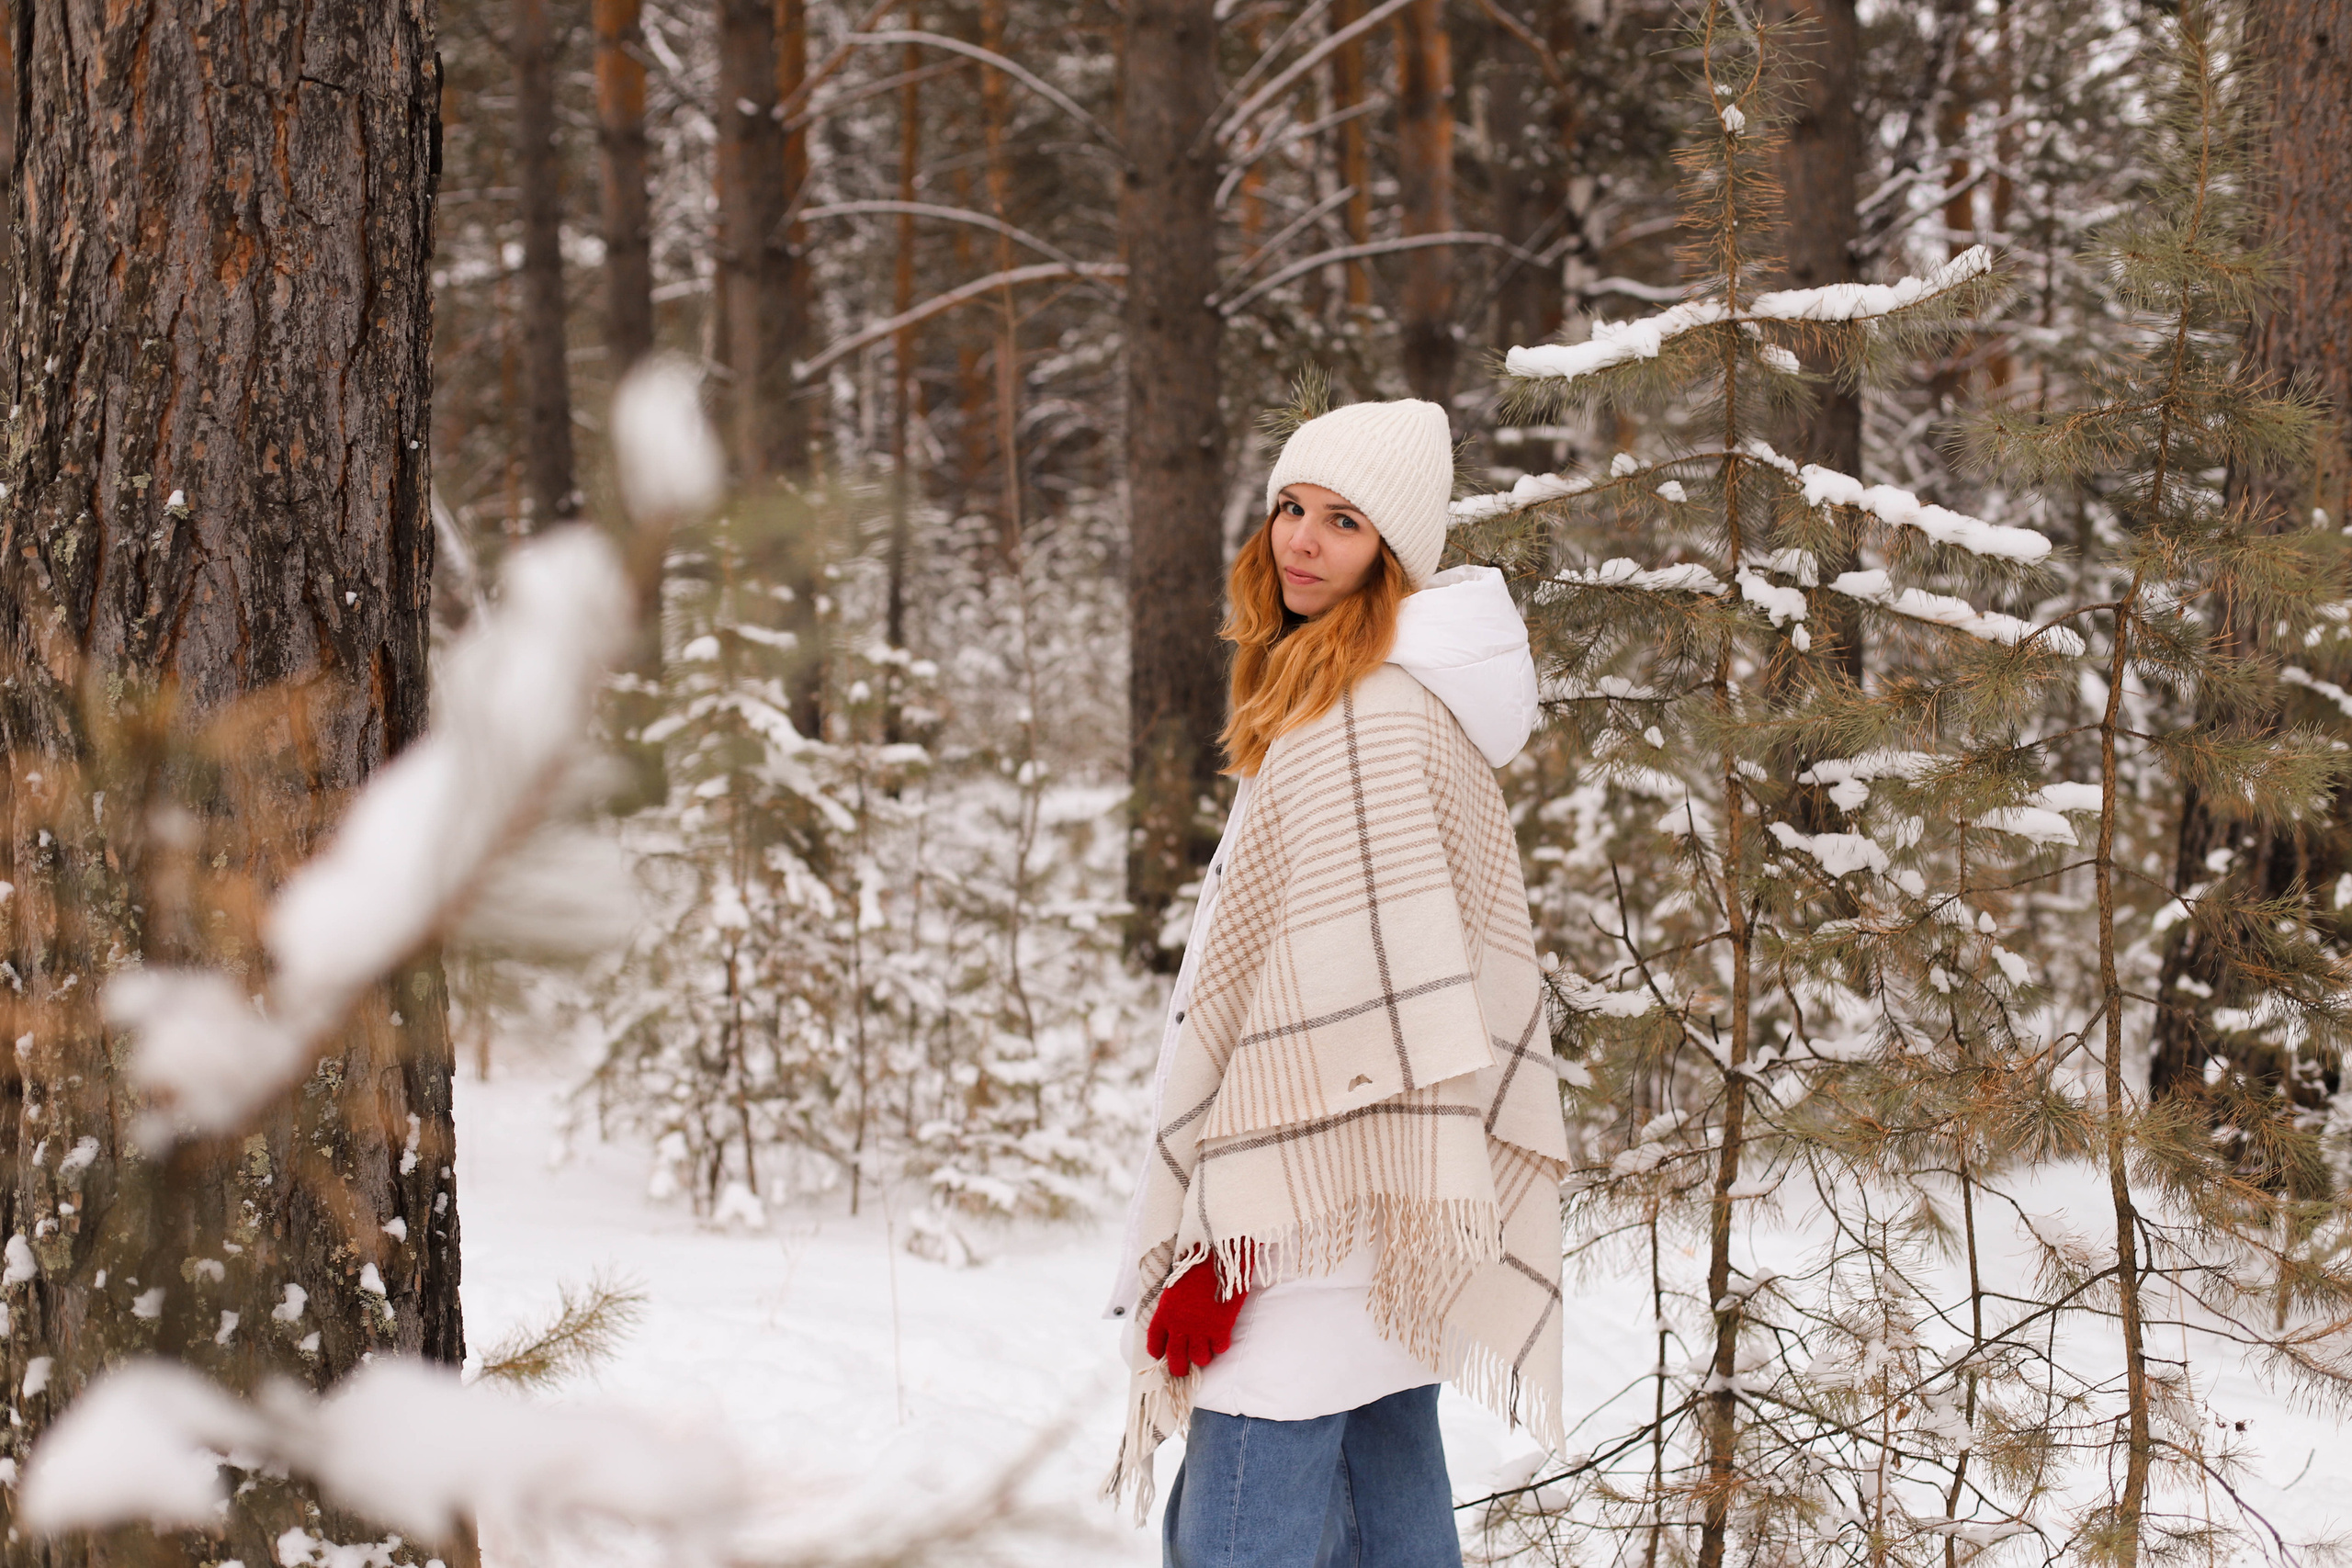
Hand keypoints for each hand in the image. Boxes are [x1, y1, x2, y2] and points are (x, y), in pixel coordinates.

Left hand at [1146, 1256, 1246, 1376]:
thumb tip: (1177, 1316)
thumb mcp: (1176, 1285)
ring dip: (1202, 1358)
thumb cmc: (1196, 1264)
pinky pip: (1220, 1348)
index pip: (1155, 1341)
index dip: (1157, 1351)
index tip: (1161, 1355)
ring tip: (1206, 1354)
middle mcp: (1179, 1325)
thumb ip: (1174, 1305)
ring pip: (1199, 1358)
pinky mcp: (1220, 1327)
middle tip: (1183, 1370)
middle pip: (1175, 1357)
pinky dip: (1220, 1346)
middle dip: (1179, 1367)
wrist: (1216, 1254)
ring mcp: (1200, 1329)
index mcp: (1164, 1312)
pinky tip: (1222, 1339)